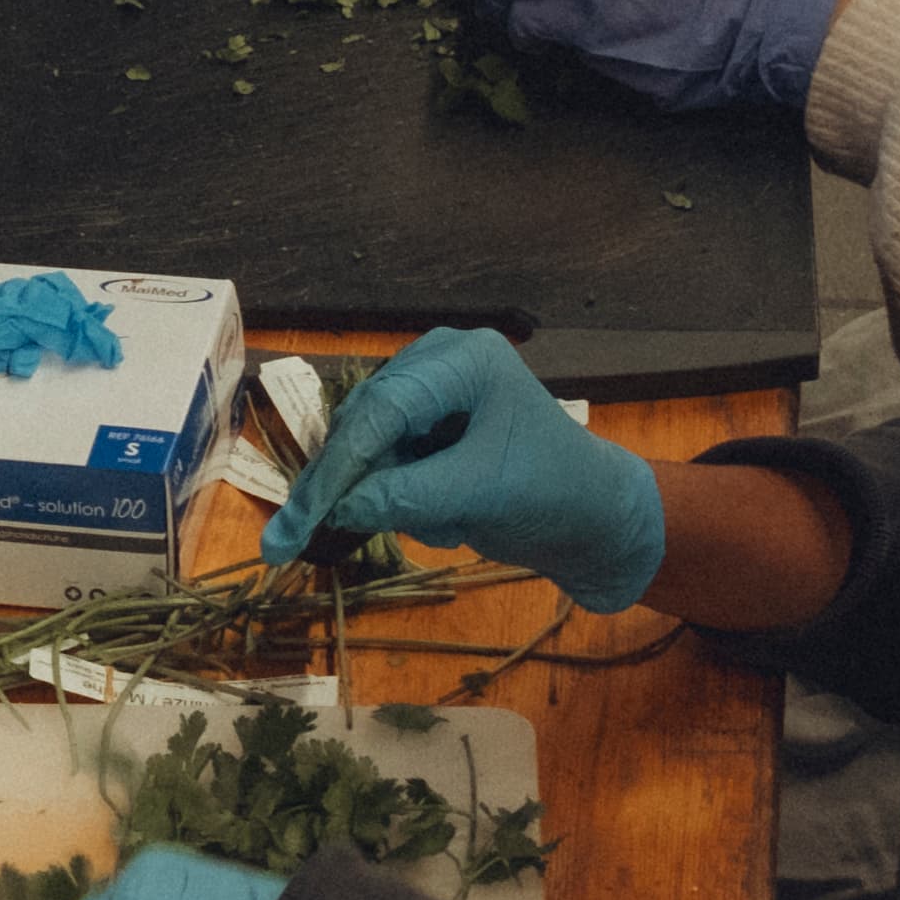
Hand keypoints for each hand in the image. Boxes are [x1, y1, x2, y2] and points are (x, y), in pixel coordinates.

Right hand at [287, 325, 663, 610]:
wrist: (598, 525)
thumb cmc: (556, 495)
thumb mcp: (480, 496)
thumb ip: (406, 497)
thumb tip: (335, 508)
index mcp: (462, 360)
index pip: (381, 409)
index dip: (339, 467)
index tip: (302, 520)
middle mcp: (440, 366)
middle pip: (364, 426)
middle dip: (363, 486)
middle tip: (323, 539)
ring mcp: (433, 399)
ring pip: (369, 453)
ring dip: (395, 500)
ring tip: (450, 525)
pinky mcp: (429, 434)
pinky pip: (386, 469)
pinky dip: (407, 504)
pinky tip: (451, 519)